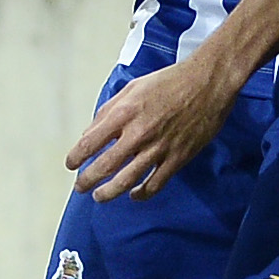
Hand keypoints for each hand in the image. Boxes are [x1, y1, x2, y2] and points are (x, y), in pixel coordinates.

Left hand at [67, 58, 240, 200]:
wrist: (207, 83)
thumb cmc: (170, 81)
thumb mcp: (132, 88)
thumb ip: (109, 111)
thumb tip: (91, 132)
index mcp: (124, 113)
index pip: (90, 142)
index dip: (76, 157)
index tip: (71, 164)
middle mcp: (138, 133)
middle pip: (104, 166)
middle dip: (87, 180)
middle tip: (81, 187)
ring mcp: (158, 148)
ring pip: (126, 180)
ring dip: (109, 192)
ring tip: (99, 196)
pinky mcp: (177, 158)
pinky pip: (154, 184)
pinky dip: (141, 193)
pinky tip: (134, 194)